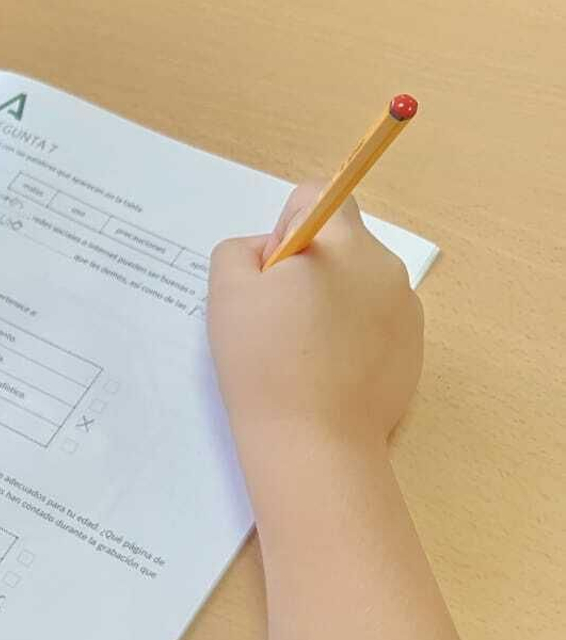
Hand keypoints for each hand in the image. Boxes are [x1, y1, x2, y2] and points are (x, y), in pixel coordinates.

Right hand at [209, 187, 422, 460]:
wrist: (314, 443)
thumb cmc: (264, 363)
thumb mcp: (227, 294)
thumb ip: (241, 251)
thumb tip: (271, 252)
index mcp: (342, 244)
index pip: (319, 197)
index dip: (286, 228)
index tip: (271, 275)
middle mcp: (385, 267)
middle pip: (341, 244)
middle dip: (309, 269)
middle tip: (277, 320)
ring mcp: (406, 311)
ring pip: (358, 285)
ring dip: (331, 303)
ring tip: (302, 353)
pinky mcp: (414, 350)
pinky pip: (376, 323)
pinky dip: (352, 337)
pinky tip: (327, 374)